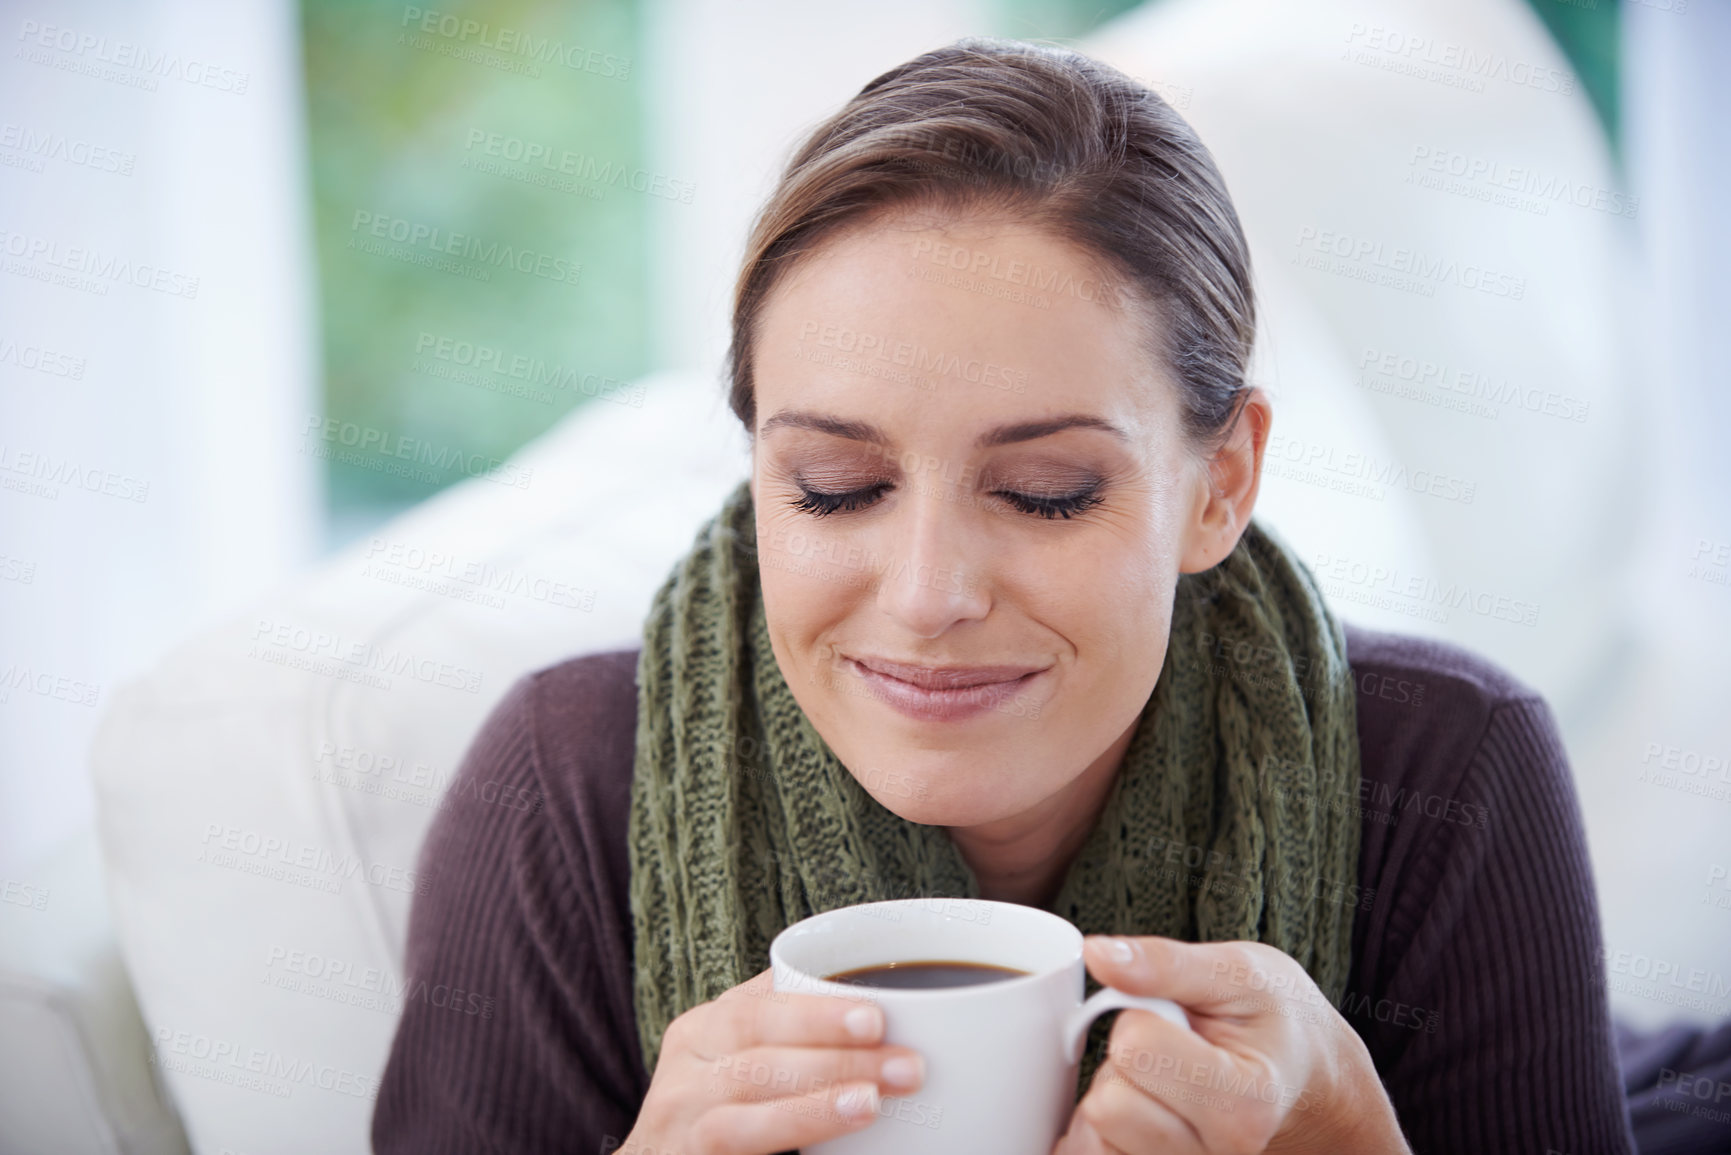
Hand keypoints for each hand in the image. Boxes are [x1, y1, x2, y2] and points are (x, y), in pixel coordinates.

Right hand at [622, 967, 924, 1154]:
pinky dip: (787, 1138)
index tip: (877, 1016)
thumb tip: (884, 996)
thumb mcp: (738, 1053)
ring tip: (871, 1104)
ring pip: (743, 1119)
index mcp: (700, 1032)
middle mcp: (682, 1079)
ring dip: (814, 1109)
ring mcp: (678, 1131)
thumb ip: (786, 1023)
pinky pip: (732, 1152)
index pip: (756, 1012)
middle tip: (906, 1065)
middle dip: (836, 1061)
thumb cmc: (720, 1104)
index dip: (816, 1014)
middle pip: (757, 1062)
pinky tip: (832, 1151)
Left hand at [1053, 937, 1410, 1154]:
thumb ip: (1166, 963)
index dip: (1142, 1015)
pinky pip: (1087, 1154)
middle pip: (1107, 1105)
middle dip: (1123, 1063)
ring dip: (1113, 1095)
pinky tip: (1142, 1106)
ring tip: (1162, 1079)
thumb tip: (1097, 953)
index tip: (1180, 1016)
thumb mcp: (1237, 972)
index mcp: (1245, 1102)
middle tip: (1169, 1050)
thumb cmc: (1272, 1018)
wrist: (1302, 1076)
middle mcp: (1219, 1154)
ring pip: (1092, 1135)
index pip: (1135, 1049)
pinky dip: (1100, 1127)